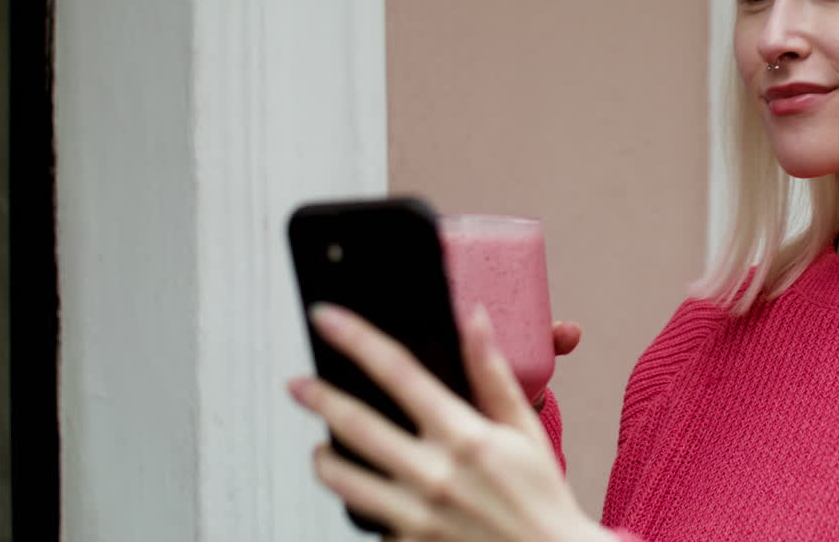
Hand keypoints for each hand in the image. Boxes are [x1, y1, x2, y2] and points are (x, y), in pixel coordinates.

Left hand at [288, 305, 613, 541]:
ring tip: (321, 449)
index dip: (357, 339)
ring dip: (324, 459)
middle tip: (297, 384)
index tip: (328, 320)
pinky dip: (363, 502)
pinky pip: (370, 519)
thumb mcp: (523, 429)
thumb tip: (475, 320)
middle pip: (356, 424)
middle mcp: (434, 474)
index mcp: (464, 436)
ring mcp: (417, 515)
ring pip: (345, 479)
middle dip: (319, 397)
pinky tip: (368, 491)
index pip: (398, 372)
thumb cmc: (541, 497)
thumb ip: (491, 373)